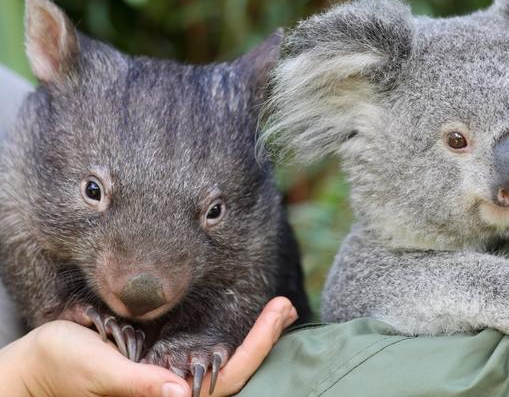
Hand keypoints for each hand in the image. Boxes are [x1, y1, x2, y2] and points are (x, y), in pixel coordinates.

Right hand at [0, 296, 297, 396]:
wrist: (38, 365)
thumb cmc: (63, 368)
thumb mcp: (98, 371)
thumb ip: (137, 384)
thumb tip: (181, 395)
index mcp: (162, 396)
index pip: (225, 378)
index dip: (255, 348)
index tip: (277, 313)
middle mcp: (173, 388)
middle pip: (233, 369)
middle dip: (263, 337)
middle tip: (286, 305)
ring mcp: (169, 374)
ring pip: (223, 360)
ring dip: (252, 334)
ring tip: (278, 308)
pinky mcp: (161, 358)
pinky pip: (203, 349)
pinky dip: (228, 332)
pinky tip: (243, 317)